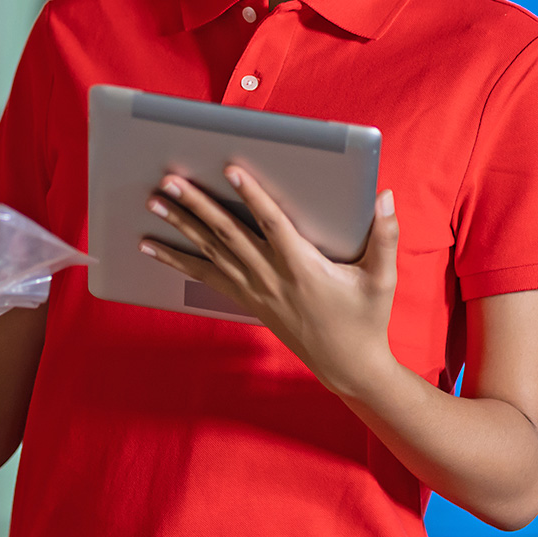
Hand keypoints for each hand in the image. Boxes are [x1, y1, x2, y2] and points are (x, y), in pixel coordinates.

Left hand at [140, 167, 400, 398]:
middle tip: (170, 181)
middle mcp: (271, 276)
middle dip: (196, 205)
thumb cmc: (366, 318)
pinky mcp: (246, 299)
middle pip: (227, 234)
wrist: (347, 365)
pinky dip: (176, 260)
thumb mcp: (382, 279)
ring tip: (153, 203)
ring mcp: (254, 289)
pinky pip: (204, 276)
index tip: (231, 171)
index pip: (272, 223)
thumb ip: (385, 236)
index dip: (252, 196)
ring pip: (209, 252)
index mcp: (303, 266)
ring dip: (180, 226)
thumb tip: (385, 196)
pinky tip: (151, 247)